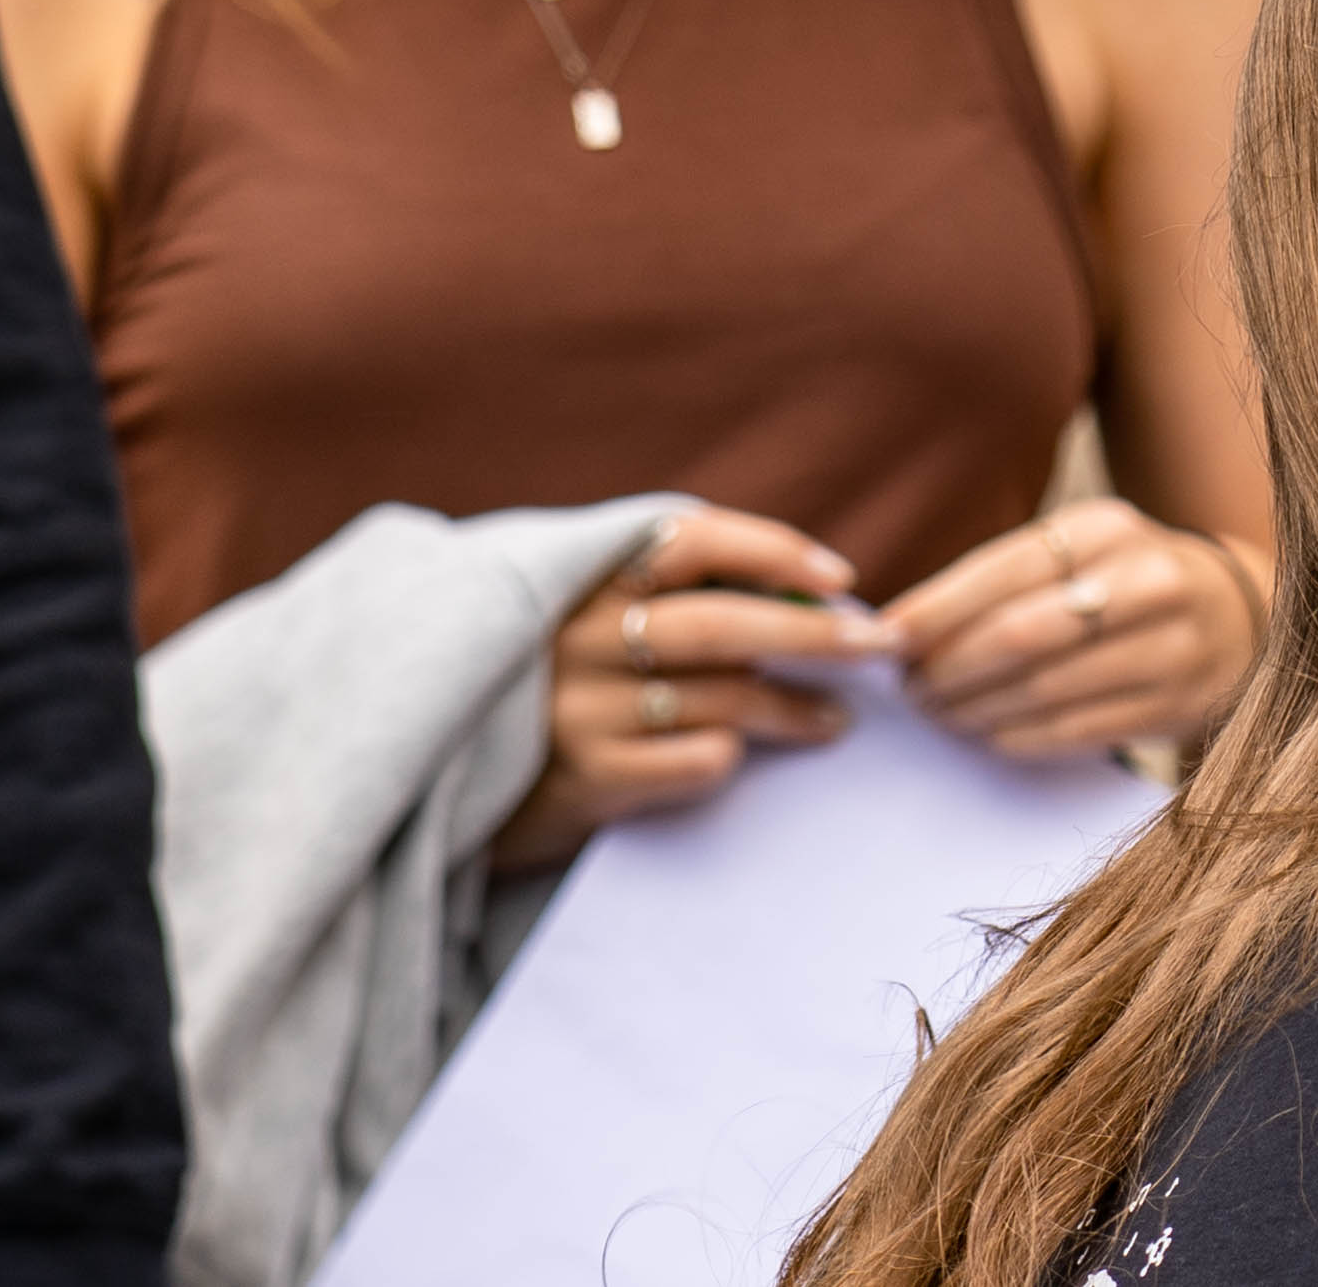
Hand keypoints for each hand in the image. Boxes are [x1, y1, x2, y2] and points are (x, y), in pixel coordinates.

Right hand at [492, 505, 890, 873]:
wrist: (436, 774)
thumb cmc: (538, 686)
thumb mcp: (577, 618)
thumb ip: (658, 594)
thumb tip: (798, 595)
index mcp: (581, 580)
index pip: (689, 537)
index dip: (771, 550)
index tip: (839, 576)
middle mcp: (577, 636)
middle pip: (723, 624)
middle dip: (815, 634)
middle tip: (880, 645)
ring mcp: (579, 710)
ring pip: (722, 700)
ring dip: (796, 708)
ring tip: (837, 719)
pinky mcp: (585, 779)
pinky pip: (694, 762)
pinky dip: (729, 758)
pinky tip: (739, 759)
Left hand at [880, 499, 1267, 760]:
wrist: (1240, 617)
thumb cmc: (1124, 584)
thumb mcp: (1080, 553)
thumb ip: (1003, 581)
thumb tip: (903, 628)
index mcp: (1105, 529)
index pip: (1002, 569)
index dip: (937, 608)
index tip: (886, 636)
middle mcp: (1144, 581)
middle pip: (1020, 634)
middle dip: (950, 668)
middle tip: (910, 688)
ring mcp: (1167, 647)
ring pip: (1045, 689)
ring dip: (977, 709)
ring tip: (940, 714)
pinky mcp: (1176, 705)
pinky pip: (1078, 730)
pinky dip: (1021, 737)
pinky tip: (988, 735)